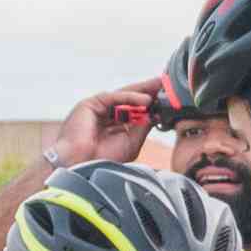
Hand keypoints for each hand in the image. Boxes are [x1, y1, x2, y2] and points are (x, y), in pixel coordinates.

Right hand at [46, 80, 161, 168]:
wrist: (79, 165)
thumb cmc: (101, 159)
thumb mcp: (131, 142)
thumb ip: (143, 127)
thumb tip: (156, 114)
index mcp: (116, 125)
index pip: (136, 110)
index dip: (153, 104)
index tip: (170, 99)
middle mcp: (107, 114)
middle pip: (131, 99)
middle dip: (150, 91)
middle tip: (168, 84)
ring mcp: (98, 108)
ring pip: (124, 96)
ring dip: (143, 91)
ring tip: (162, 89)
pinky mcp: (90, 104)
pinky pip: (114, 97)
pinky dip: (130, 97)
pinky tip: (145, 100)